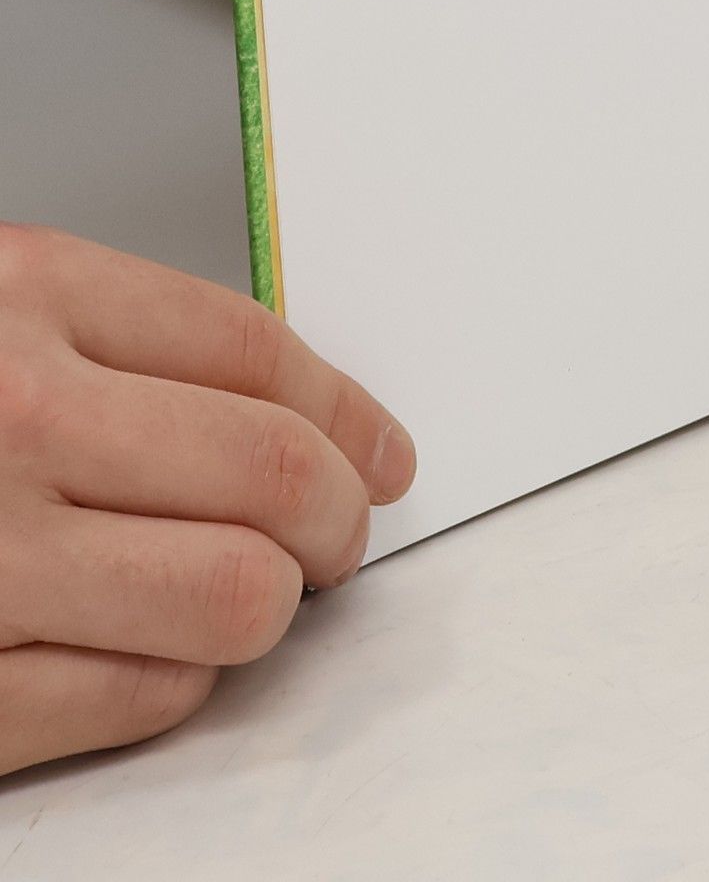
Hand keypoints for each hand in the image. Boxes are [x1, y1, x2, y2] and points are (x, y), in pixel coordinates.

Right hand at [0, 223, 414, 774]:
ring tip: (258, 593)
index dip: (354, 412)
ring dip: (270, 603)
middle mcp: (5, 419)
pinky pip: (131, 696)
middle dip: (343, 514)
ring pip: (233, 597)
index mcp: (20, 295)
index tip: (386, 450)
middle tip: (346, 531)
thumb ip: (115, 340)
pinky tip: (154, 652)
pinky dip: (174, 681)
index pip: (263, 358)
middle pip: (276, 474)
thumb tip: (293, 409)